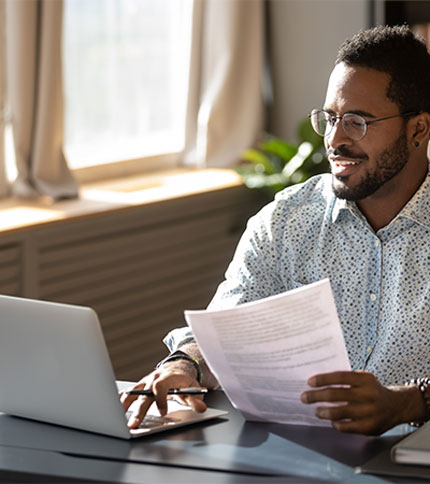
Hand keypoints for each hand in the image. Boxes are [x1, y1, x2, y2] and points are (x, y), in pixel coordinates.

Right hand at [120, 361, 206, 428]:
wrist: (177, 369)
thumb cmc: (184, 382)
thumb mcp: (194, 390)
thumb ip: (196, 400)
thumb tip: (201, 409)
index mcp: (167, 378)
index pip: (161, 386)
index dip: (161, 398)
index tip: (163, 412)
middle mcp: (153, 379)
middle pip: (144, 394)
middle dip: (138, 410)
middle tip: (134, 425)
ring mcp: (145, 383)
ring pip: (132, 392)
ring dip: (124, 406)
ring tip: (118, 419)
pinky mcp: (139, 387)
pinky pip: (128, 392)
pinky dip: (121, 400)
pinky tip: (113, 409)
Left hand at [300, 370, 421, 434]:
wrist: (396, 406)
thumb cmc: (372, 390)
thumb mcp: (362, 378)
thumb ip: (345, 379)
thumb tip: (318, 382)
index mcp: (365, 379)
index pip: (339, 377)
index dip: (323, 379)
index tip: (309, 382)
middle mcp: (368, 395)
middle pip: (336, 395)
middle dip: (316, 396)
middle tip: (305, 397)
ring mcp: (370, 412)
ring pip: (339, 412)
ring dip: (323, 412)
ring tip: (316, 411)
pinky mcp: (370, 427)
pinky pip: (347, 427)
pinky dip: (336, 423)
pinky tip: (331, 420)